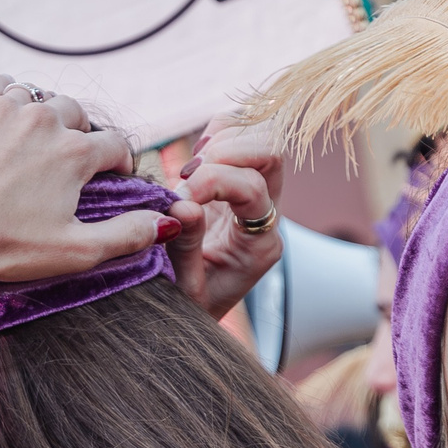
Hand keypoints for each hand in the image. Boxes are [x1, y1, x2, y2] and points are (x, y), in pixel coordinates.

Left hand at [0, 78, 171, 302]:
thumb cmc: (8, 247)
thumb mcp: (77, 251)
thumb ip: (127, 234)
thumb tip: (167, 222)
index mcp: (76, 154)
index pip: (115, 145)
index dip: (119, 162)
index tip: (110, 177)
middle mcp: (46, 120)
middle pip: (78, 113)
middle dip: (81, 133)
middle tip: (69, 159)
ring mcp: (6, 108)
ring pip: (39, 96)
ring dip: (44, 114)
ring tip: (36, 139)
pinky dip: (8, 95)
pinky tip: (5, 115)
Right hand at [168, 117, 285, 319]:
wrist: (195, 315)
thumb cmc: (188, 309)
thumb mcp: (183, 292)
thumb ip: (185, 249)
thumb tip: (182, 205)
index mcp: (261, 246)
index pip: (253, 189)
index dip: (212, 182)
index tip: (175, 201)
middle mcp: (269, 215)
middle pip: (272, 151)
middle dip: (225, 151)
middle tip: (186, 177)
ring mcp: (258, 195)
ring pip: (261, 134)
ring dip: (221, 139)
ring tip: (188, 172)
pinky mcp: (239, 180)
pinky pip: (241, 133)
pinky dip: (216, 133)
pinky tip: (194, 163)